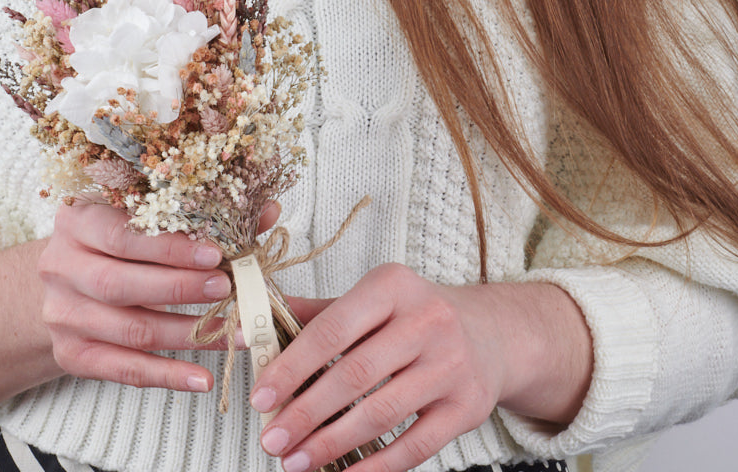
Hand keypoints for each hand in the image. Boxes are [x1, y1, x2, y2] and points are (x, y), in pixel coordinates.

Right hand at [38, 200, 280, 392]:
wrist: (63, 278)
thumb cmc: (115, 238)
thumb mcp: (141, 216)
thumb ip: (200, 214)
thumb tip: (267, 211)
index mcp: (77, 221)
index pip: (123, 236)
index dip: (170, 247)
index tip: (215, 253)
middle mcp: (61, 267)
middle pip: (122, 285)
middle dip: (180, 288)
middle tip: (228, 286)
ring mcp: (63, 315)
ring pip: (130, 330)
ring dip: (187, 334)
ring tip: (233, 331)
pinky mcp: (72, 355)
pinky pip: (124, 371)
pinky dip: (167, 376)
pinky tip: (203, 378)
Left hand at [249, 265, 592, 471]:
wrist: (491, 332)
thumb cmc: (413, 314)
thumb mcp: (370, 299)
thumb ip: (313, 314)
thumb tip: (246, 330)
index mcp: (392, 285)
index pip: (333, 328)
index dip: (293, 365)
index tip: (261, 396)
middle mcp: (427, 320)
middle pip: (354, 375)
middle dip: (305, 413)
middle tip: (271, 439)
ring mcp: (451, 365)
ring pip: (381, 413)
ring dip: (332, 444)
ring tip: (296, 460)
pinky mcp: (467, 407)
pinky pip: (415, 446)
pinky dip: (376, 467)